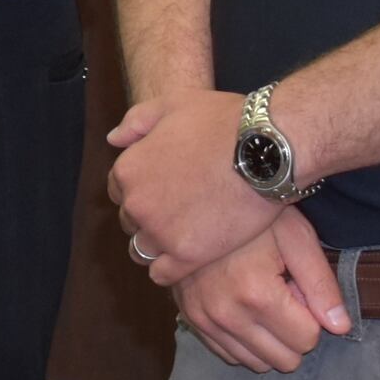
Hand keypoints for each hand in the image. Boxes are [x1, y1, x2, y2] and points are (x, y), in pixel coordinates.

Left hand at [107, 83, 283, 281]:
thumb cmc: (222, 122)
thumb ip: (136, 122)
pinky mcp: (186, 256)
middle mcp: (136, 204)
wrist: (266, 150)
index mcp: (127, 170)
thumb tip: (114, 140)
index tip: (165, 192)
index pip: (120, 191)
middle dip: (150, 218)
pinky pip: (163, 274)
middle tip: (181, 214)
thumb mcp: (171, 105)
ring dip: (158, 246)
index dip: (143, 191)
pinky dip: (171, 270)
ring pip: (143, 251)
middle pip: (131, 222)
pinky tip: (189, 259)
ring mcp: (159, 232)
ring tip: (186, 237)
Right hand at [168, 206, 350, 372]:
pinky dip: (244, 341)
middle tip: (283, 295)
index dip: (312, 316)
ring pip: (256, 363)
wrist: (197, 199)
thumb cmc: (255, 214)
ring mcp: (204, 319)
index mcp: (256, 293)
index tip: (298, 287)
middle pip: (284, 359)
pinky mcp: (191, 320)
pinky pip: (229, 355)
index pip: (306, 339)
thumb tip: (340, 327)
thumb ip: (322, 285)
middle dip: (293, 332)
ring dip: (269, 340)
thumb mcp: (297, 238)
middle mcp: (226, 314)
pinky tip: (244, 309)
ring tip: (262, 300)